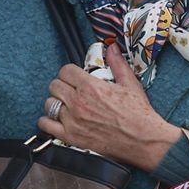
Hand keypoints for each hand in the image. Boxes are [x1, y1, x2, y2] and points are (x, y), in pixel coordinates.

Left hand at [38, 46, 179, 168]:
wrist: (143, 140)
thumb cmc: (138, 113)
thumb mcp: (130, 83)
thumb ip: (117, 64)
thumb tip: (112, 49)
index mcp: (91, 87)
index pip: (66, 71)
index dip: (70, 72)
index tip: (74, 76)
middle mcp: (78, 103)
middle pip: (54, 86)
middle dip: (62, 85)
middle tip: (70, 89)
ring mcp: (73, 120)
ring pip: (49, 104)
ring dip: (55, 102)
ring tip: (65, 105)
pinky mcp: (71, 137)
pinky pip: (46, 125)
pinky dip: (48, 121)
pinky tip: (58, 119)